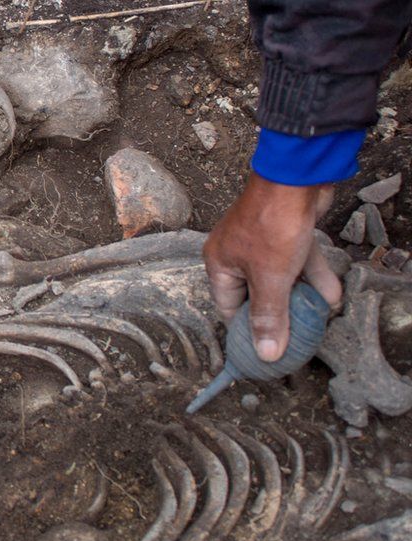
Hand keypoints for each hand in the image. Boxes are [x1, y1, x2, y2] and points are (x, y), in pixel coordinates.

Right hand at [203, 172, 341, 361]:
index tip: (266, 350)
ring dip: (300, 298)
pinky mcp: (284, 234)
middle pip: (256, 295)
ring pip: (280, 279)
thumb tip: (265, 352)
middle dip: (279, 314)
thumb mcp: (271, 278)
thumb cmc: (272, 224)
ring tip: (318, 319)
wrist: (296, 179)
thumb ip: (269, 316)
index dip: (247, 331)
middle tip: (295, 337)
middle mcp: (236, 254)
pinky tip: (331, 295)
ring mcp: (261, 243)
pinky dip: (312, 277)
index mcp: (220, 264)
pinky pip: (296, 262)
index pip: (229, 308)